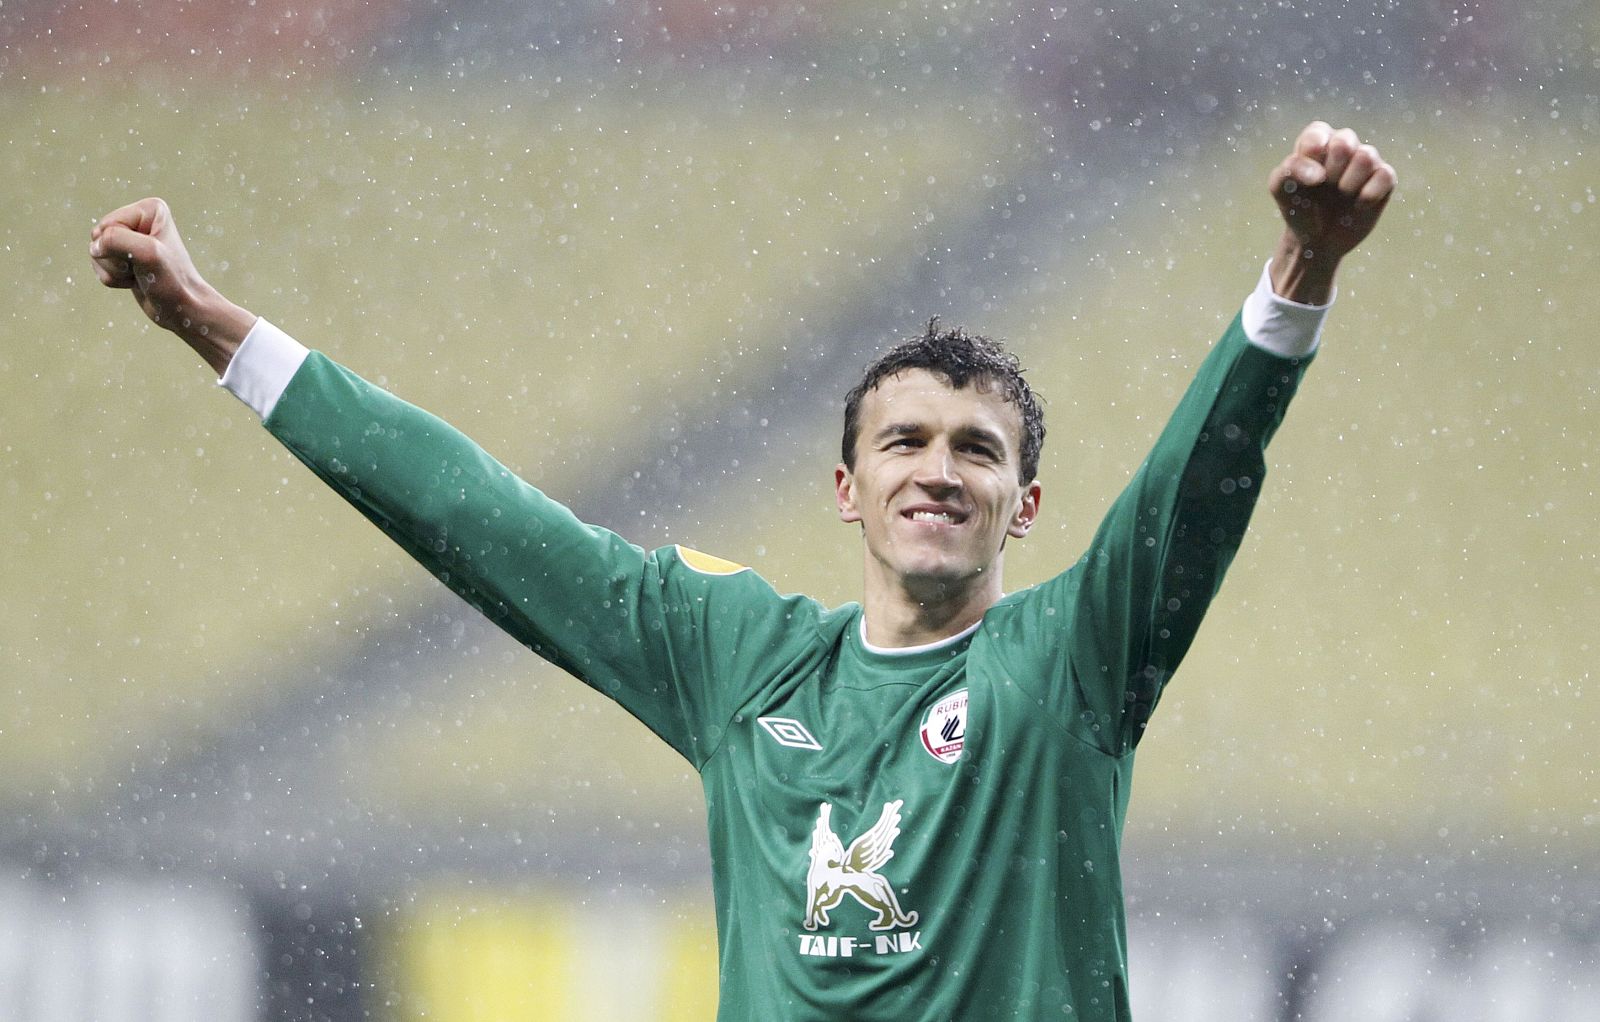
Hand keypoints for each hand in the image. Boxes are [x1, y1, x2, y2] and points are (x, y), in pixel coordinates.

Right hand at [90, 198, 253, 373]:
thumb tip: (94, 246)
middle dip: (115, 259)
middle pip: (98, 237)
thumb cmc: (172, 281)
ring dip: (114, 271)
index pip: (109, 225)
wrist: (184, 310)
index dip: (121, 247)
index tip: (148, 259)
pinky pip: (99, 265)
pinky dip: (113, 278)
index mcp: (150, 209)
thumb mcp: (147, 254)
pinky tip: (134, 280)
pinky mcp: (124, 256)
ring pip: (96, 252)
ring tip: (140, 275)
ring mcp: (130, 238)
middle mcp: (140, 219)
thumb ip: (115, 239)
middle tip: (143, 269)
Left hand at [1265, 122, 1396, 303]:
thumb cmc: (1299, 208)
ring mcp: (1366, 162)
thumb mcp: (1281, 188)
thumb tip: (1320, 174)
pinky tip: (1358, 206)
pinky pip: (1385, 175)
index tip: (1307, 179)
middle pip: (1345, 140)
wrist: (1316, 240)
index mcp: (1318, 140)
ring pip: (1367, 156)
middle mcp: (1345, 145)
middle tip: (1325, 187)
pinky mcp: (1385, 180)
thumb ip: (1290, 169)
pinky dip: (1368, 195)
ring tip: (1341, 195)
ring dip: (1348, 184)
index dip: (1311, 158)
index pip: (1318, 133)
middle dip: (1331, 170)